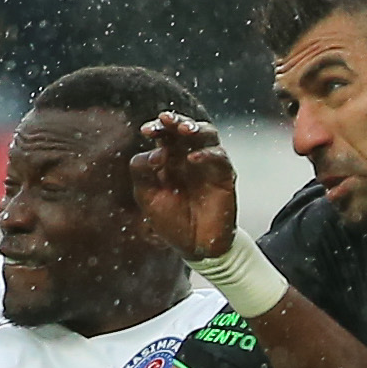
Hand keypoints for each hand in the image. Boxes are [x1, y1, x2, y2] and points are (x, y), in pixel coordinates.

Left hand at [130, 111, 239, 260]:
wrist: (195, 247)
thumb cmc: (172, 221)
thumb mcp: (147, 197)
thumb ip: (142, 172)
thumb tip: (155, 152)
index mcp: (169, 159)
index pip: (164, 135)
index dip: (157, 128)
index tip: (145, 131)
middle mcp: (189, 157)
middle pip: (185, 128)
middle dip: (176, 121)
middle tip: (166, 120)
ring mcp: (208, 164)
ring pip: (207, 134)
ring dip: (196, 128)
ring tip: (184, 130)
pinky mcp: (224, 176)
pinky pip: (220, 157)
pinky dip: (207, 154)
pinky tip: (193, 159)